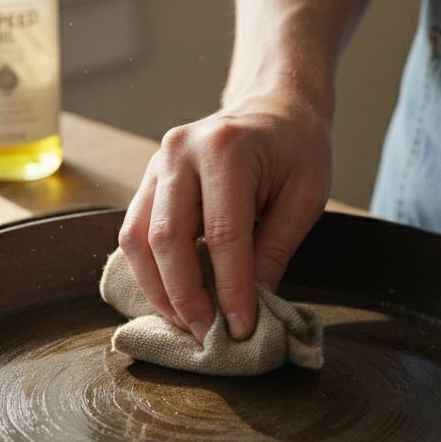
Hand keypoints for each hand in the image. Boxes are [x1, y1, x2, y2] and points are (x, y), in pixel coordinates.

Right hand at [118, 92, 330, 342]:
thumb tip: (249, 308)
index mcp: (227, 149)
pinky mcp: (148, 179)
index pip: (222, 235)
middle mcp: (180, 152)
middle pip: (167, 240)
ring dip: (159, 291)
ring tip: (188, 323)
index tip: (241, 328)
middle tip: (209, 335)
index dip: (230, 289)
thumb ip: (274, 251)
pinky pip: (135, 233)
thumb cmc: (297, 147)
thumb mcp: (305, 197)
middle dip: (186, 298)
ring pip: (137, 240)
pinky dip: (150, 272)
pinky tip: (173, 297)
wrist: (275, 106)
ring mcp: (157, 163)